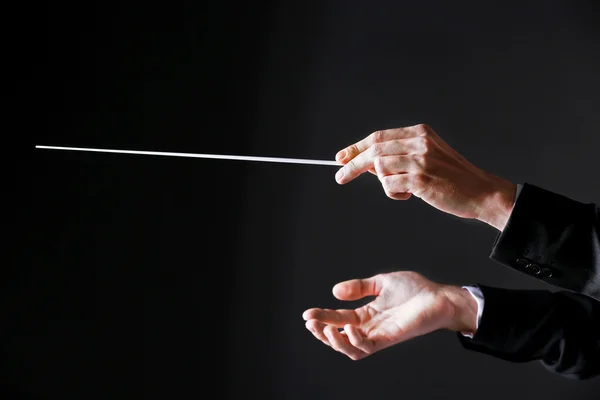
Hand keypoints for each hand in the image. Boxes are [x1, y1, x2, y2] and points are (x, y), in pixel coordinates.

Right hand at [302, 271, 477, 359]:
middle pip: (339, 336)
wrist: (439, 297)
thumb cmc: (415, 289)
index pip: (338, 319)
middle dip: (321, 331)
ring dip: (335, 341)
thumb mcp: (381, 283)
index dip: (322, 317)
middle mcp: (370, 327)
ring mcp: (379, 335)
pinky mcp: (390, 338)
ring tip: (324, 329)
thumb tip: (334, 292)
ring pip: (350, 348)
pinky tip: (348, 328)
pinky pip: (368, 347)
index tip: (306, 314)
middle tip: (310, 323)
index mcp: (366, 314)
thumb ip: (359, 287)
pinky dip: (355, 341)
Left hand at [334, 124, 516, 230]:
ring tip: (402, 189)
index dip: (356, 147)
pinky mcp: (421, 179)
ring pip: (379, 168)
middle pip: (374, 150)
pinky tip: (409, 194)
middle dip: (352, 164)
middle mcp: (419, 142)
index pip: (378, 137)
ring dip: (383, 183)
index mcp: (420, 133)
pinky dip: (393, 193)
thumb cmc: (451, 178)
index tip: (341, 157)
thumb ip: (399, 156)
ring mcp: (420, 160)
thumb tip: (365, 163)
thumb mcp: (427, 157)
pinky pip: (389, 185)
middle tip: (340, 176)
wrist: (481, 192)